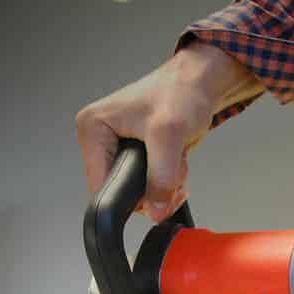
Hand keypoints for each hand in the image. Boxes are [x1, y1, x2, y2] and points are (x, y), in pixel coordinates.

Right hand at [75, 41, 261, 221]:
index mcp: (93, 129)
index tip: (155, 188)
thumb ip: (161, 176)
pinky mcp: (136, 157)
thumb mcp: (168, 134)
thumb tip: (155, 209)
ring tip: (176, 159)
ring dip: (164, 186)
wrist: (200, 84)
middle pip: (120, 192)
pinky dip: (167, 182)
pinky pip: (148, 187)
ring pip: (137, 194)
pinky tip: (176, 163)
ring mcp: (118, 150)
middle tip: (172, 167)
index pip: (100, 185)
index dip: (129, 195)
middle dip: (152, 189)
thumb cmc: (181, 92)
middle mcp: (100, 140)